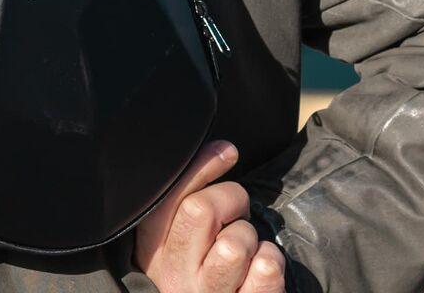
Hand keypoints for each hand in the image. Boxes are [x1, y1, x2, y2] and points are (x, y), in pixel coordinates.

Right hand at [133, 140, 285, 292]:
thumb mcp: (181, 240)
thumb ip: (190, 197)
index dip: (202, 165)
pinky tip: (260, 269)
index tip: (227, 152)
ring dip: (249, 237)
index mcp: (152, 247)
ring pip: (233, 244)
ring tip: (245, 247)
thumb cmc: (202, 274)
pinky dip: (271, 261)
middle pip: (200, 210)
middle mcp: (174, 273)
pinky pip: (265, 270)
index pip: (170, 195)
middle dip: (231, 199)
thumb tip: (225, 149)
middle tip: (236, 212)